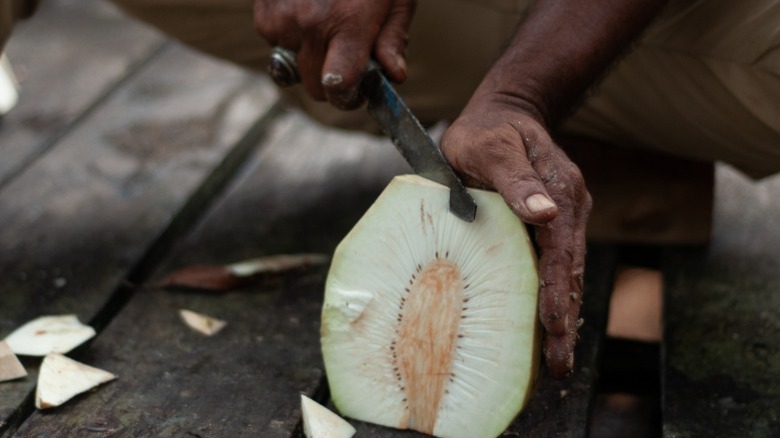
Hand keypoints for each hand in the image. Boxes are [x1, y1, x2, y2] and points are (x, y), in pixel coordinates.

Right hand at [253, 0, 415, 108]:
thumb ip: (393, 39)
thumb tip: (395, 76)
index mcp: (348, 25)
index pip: (338, 86)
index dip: (348, 98)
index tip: (355, 94)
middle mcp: (311, 25)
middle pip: (314, 86)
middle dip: (330, 83)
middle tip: (344, 64)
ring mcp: (283, 18)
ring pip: (291, 66)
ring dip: (307, 57)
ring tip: (325, 26)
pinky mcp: (264, 10)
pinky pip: (275, 42)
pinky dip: (288, 36)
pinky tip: (305, 11)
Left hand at [441, 96, 591, 377]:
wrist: (504, 111)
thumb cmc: (487, 130)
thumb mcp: (491, 147)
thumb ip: (515, 179)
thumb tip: (544, 213)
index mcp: (559, 192)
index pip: (561, 252)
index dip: (557, 292)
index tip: (555, 329)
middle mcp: (568, 209)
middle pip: (571, 272)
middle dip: (566, 320)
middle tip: (560, 367)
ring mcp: (564, 218)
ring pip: (568, 274)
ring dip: (565, 316)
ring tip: (558, 361)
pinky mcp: (552, 225)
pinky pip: (557, 266)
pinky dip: (555, 298)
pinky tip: (549, 327)